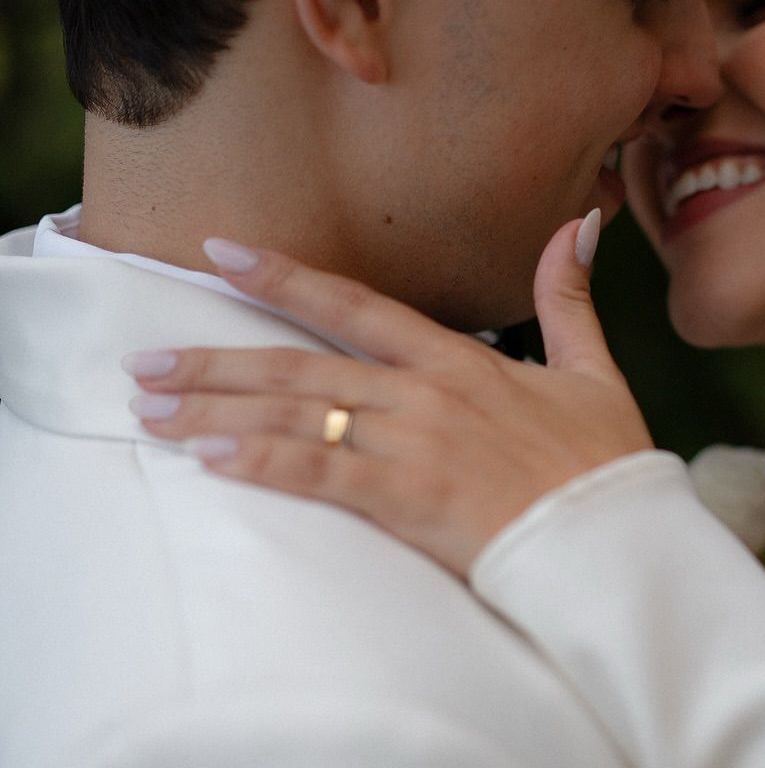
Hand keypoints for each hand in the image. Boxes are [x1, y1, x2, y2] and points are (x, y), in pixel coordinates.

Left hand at [123, 214, 653, 577]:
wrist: (617, 543)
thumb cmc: (606, 467)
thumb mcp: (595, 371)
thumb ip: (567, 298)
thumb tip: (577, 224)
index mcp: (462, 360)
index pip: (356, 305)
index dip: (285, 277)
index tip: (219, 253)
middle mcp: (427, 393)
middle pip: (300, 364)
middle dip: (215, 360)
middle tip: (143, 359)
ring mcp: (414, 444)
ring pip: (297, 415)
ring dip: (217, 412)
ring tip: (152, 410)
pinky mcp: (410, 500)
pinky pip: (320, 475)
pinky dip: (263, 463)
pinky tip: (210, 460)